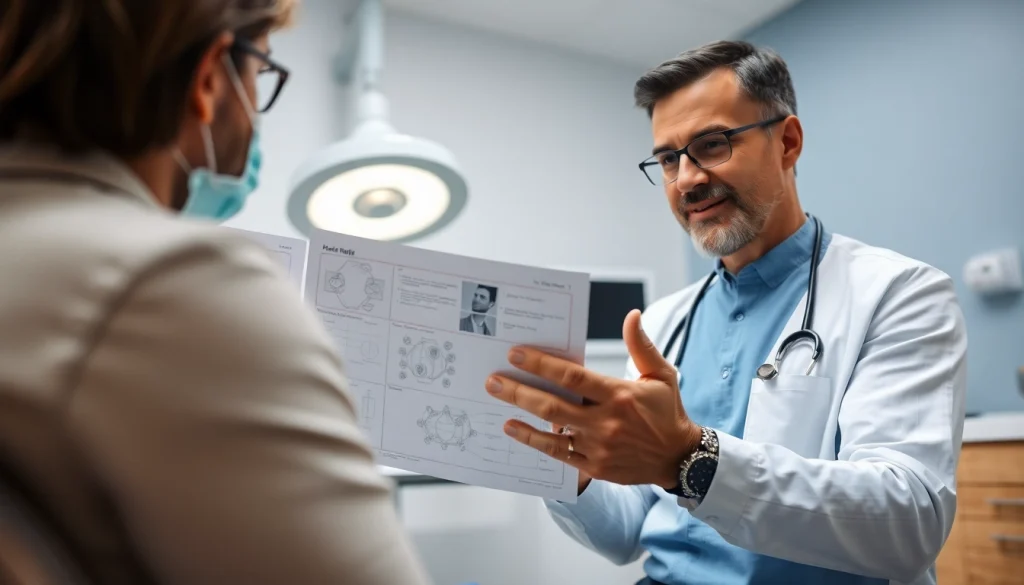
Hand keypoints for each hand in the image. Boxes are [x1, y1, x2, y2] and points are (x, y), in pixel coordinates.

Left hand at [485, 309, 702, 489]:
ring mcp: (599, 446)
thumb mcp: (661, 375)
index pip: (573, 377)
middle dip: (519, 390)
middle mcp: (606, 422)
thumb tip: (631, 315)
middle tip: (493, 379)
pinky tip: (514, 429)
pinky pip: (558, 453)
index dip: (542, 364)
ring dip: (521, 415)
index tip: (516, 354)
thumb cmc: (668, 412)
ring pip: (551, 430)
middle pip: (553, 404)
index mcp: (619, 395)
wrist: (680, 458)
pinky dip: (534, 440)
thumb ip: (642, 345)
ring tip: (498, 401)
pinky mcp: (595, 466)